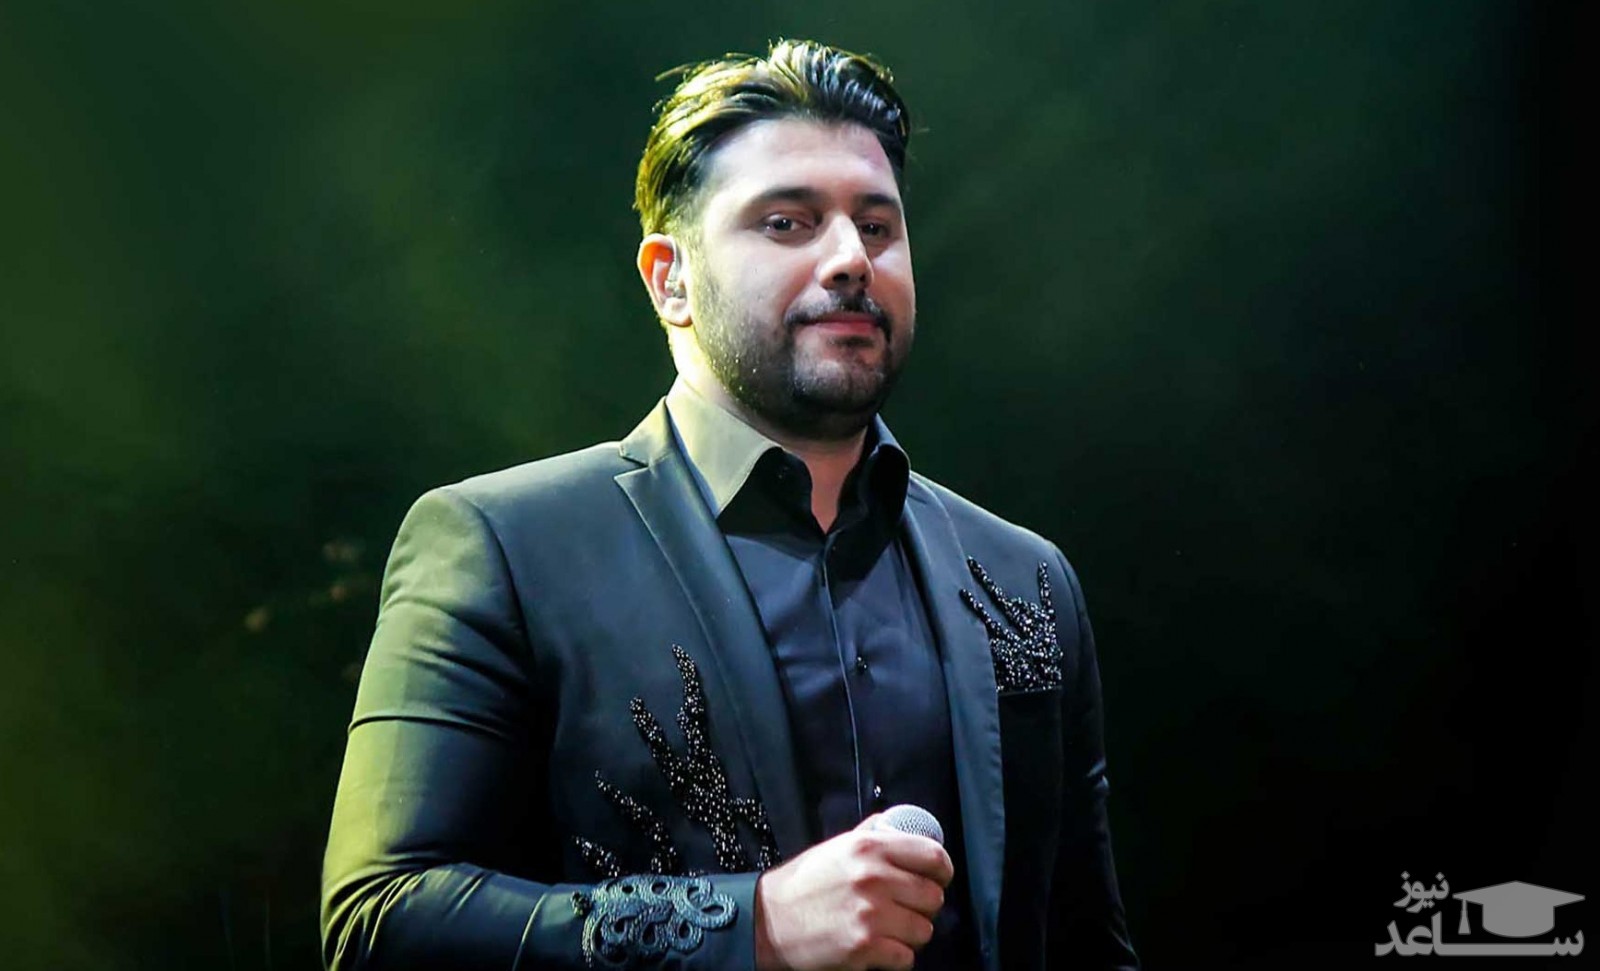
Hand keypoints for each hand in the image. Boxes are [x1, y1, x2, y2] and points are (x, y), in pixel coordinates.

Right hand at [753, 813, 954, 970]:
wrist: (766, 922)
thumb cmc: (802, 885)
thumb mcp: (836, 847)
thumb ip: (872, 835)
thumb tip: (902, 826)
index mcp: (869, 847)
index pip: (933, 856)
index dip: (942, 871)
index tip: (938, 879)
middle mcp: (874, 877)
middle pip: (933, 897)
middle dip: (923, 907)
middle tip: (905, 909)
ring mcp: (870, 915)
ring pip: (923, 930)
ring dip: (909, 935)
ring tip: (887, 930)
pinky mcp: (865, 948)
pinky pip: (906, 958)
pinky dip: (895, 958)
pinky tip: (877, 948)